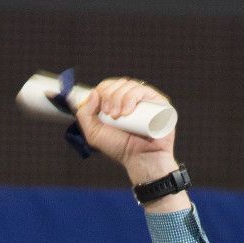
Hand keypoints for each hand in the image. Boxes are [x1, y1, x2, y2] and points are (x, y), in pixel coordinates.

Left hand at [74, 77, 181, 192]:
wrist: (141, 159)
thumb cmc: (120, 148)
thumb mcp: (94, 134)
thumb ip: (85, 115)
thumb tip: (93, 93)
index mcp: (118, 102)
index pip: (108, 85)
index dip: (102, 91)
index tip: (101, 110)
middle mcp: (132, 98)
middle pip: (118, 83)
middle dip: (109, 96)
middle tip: (110, 114)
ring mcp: (146, 99)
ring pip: (129, 85)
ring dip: (118, 97)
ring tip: (118, 117)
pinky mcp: (158, 102)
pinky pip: (143, 90)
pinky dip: (131, 97)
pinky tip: (127, 112)